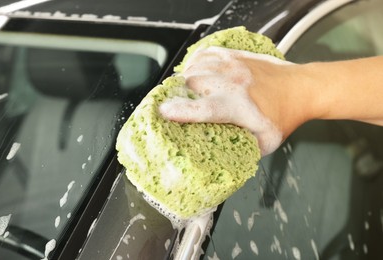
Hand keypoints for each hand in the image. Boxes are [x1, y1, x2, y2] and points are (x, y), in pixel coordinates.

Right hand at [159, 46, 292, 154]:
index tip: (163, 114)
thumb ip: (241, 151)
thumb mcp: (264, 144)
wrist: (300, 88)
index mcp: (236, 106)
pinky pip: (204, 53)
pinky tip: (197, 72)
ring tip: (189, 92)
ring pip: (194, 67)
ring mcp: (231, 64)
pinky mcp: (233, 55)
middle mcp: (230, 82)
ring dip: (187, 80)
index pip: (200, 109)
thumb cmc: (283, 116)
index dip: (178, 112)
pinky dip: (195, 63)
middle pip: (190, 84)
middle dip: (181, 95)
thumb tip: (219, 159)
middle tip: (180, 106)